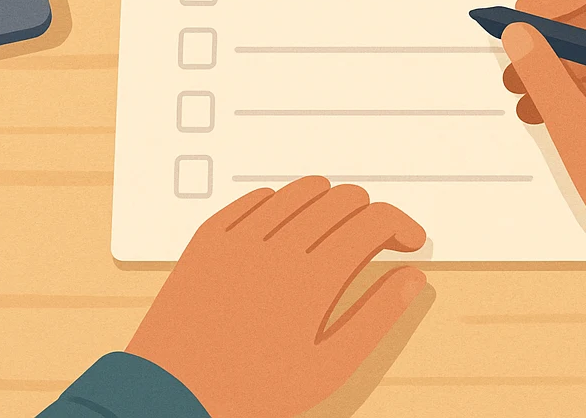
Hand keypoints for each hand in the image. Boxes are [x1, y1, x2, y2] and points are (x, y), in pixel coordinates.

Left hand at [127, 176, 427, 417]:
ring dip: (328, 205)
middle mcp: (276, 246)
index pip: (374, 221)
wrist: (173, 395)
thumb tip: (412, 276)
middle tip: (373, 242)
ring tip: (331, 236)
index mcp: (312, 279)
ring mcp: (239, 236)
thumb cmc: (252, 391)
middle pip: (343, 197)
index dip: (402, 224)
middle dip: (370, 214)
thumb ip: (377, 316)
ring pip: (302, 189)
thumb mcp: (327, 367)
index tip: (408, 240)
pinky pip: (257, 197)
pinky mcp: (209, 235)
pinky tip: (286, 235)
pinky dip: (282, 207)